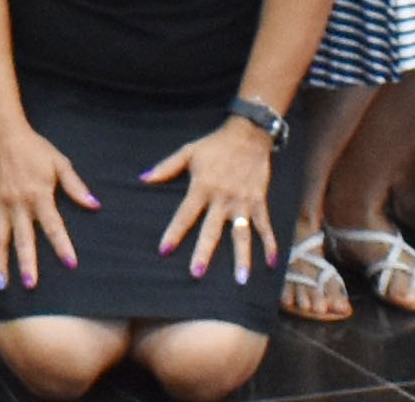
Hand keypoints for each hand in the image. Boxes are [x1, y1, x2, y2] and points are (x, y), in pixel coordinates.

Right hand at [0, 123, 95, 288]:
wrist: (4, 137)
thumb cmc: (36, 150)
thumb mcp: (60, 163)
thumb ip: (75, 186)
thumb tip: (94, 204)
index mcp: (39, 195)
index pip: (53, 226)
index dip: (62, 245)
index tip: (70, 264)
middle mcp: (18, 204)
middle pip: (23, 238)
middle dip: (26, 263)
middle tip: (31, 285)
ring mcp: (1, 206)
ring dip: (0, 262)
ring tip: (2, 284)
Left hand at [144, 120, 281, 282]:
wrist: (248, 134)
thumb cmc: (215, 144)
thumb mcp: (187, 152)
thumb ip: (166, 167)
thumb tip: (142, 178)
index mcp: (202, 187)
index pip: (184, 215)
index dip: (174, 233)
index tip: (165, 250)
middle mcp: (221, 198)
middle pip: (211, 230)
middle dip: (204, 253)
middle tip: (196, 273)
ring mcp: (242, 202)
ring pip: (241, 234)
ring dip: (242, 257)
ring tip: (241, 279)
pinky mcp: (258, 201)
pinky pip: (264, 225)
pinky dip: (270, 243)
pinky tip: (272, 262)